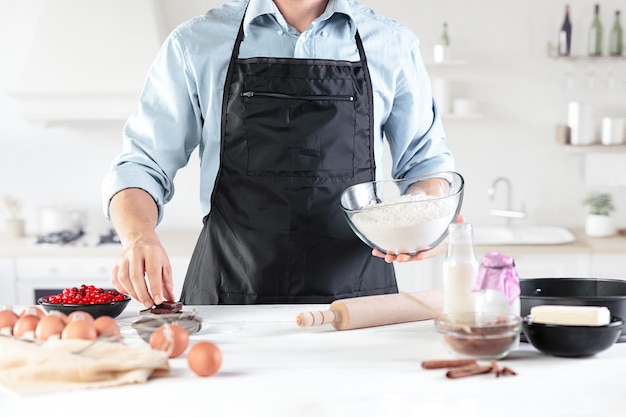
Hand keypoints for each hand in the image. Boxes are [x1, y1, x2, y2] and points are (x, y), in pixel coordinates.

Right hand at [108, 188, 175, 307]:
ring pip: (124, 279)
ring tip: (142, 299)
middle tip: (149, 303)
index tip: (158, 300)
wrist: (140, 239)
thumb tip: (170, 299)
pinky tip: (131, 292)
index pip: (152, 272)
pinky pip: (115, 279)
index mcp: (151, 251)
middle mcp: (135, 253)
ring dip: (133, 293)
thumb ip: (167, 282)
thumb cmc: (154, 252)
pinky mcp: (115, 264)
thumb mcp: (165, 264)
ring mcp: (123, 258)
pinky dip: (122, 289)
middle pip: (136, 277)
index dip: (155, 288)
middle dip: (143, 294)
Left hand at [372, 214, 464, 262]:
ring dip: (393, 256)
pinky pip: (391, 249)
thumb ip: (456, 220)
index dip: (427, 254)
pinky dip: (383, 250)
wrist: (429, 218)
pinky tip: (376, 251)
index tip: (422, 257)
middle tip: (399, 258)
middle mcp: (421, 248)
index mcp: (434, 245)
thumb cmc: (439, 222)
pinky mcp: (400, 245)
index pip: (432, 251)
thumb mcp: (448, 220)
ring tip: (386, 256)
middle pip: (414, 255)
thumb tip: (462, 219)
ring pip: (401, 254)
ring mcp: (410, 248)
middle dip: (406, 258)